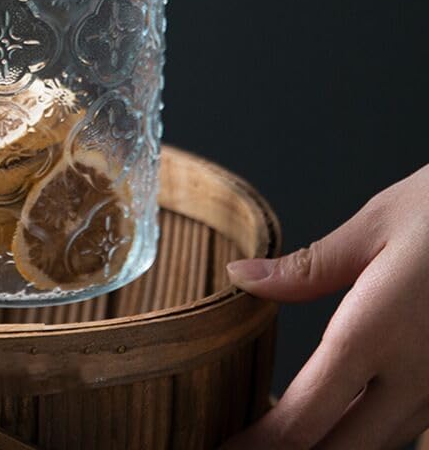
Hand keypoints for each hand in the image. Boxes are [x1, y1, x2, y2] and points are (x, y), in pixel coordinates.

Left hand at [221, 164, 428, 449]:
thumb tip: (242, 276)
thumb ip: (307, 267)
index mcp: (376, 333)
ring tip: (281, 441)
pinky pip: (407, 429)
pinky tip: (341, 421)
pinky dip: (365, 435)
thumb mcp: (375, 226)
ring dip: (327, 449)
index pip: (305, 415)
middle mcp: (415, 377)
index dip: (260, 445)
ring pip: (377, 446)